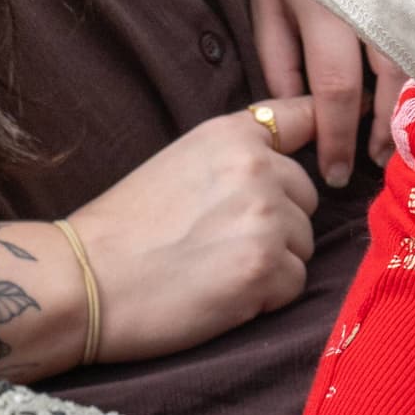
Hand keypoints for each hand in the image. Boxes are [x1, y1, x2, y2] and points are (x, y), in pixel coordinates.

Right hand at [69, 101, 324, 364]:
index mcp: (233, 134)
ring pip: (303, 245)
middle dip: (279, 222)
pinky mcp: (265, 269)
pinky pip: (294, 285)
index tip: (330, 145)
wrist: (85, 280)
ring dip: (272, 262)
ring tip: (216, 269)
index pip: (307, 115)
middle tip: (221, 242)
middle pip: (307, 197)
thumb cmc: (125, 229)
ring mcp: (264, 218)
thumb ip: (238, 157)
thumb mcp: (183, 162)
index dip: (322, 135)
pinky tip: (220, 295)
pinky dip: (265, 298)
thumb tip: (287, 172)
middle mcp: (257, 167)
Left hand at [250, 0, 406, 182]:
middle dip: (383, 131)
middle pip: (389, 80)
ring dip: (408, 108)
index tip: (336, 172)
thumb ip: (278, 54)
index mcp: (324, 5)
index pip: (336, 88)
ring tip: (394, 141)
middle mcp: (370, 0)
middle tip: (376, 164)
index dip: (338, 137)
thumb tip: (297, 111)